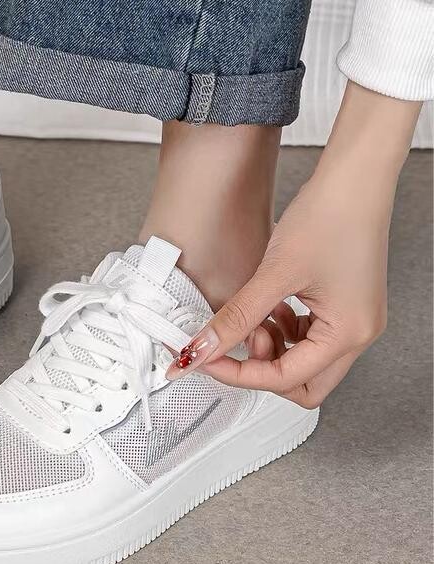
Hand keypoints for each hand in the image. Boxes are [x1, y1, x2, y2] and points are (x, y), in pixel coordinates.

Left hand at [164, 82, 421, 406]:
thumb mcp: (273, 274)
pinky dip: (284, 329)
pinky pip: (310, 334)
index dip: (240, 373)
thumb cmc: (329, 217)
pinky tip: (267, 306)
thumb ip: (237, 317)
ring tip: (252, 317)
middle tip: (231, 345)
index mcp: (347, 334)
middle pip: (303, 383)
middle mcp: (357, 333)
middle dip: (262, 369)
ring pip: (306, 360)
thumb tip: (204, 348)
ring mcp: (353, 319)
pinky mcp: (344, 303)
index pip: (286, 378)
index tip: (207, 358)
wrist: (352, 180)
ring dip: (273, 347)